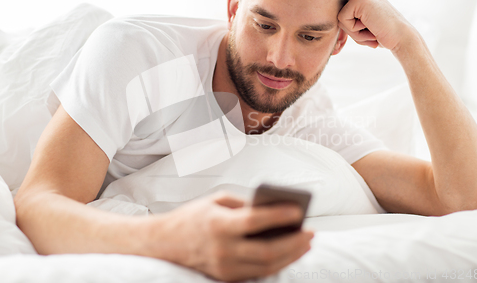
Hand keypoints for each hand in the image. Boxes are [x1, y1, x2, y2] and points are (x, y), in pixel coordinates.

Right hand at [147, 191, 313, 281]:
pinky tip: (288, 253)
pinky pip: (257, 273)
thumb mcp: (216, 201)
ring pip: (266, 266)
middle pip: (267, 251)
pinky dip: (276, 264)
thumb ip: (244, 205)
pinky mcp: (226, 278)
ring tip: (305, 244)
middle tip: (311, 233)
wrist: (164, 243)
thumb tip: (273, 210)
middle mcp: (222, 250)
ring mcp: (224, 268)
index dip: (279, 216)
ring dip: (290, 256)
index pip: (254, 221)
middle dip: (294, 243)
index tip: (298, 211)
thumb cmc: (192, 217)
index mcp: (218, 225)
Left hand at [337, 0, 414, 50]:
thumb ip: (345, 16)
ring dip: (353, 32)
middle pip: (337, 15)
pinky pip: (342, 20)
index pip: (339, 13)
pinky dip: (355, 31)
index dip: (350, 27)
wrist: (401, 37)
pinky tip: (371, 27)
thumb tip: (326, 15)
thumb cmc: (380, 33)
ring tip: (371, 29)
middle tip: (371, 29)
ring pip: (339, 19)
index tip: (368, 28)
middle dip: (351, 30)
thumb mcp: (360, 21)